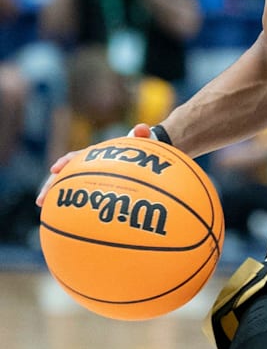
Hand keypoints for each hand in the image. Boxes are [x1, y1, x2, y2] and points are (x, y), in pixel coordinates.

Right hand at [36, 124, 156, 206]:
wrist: (143, 159)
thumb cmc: (140, 151)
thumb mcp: (142, 142)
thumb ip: (142, 135)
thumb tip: (142, 128)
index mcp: (95, 155)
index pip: (76, 157)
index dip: (65, 162)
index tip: (55, 169)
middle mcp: (87, 167)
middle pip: (64, 175)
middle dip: (50, 186)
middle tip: (41, 200)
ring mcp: (90, 178)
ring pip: (68, 188)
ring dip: (56, 198)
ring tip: (44, 210)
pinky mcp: (95, 189)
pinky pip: (82, 198)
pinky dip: (73, 207)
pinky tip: (66, 220)